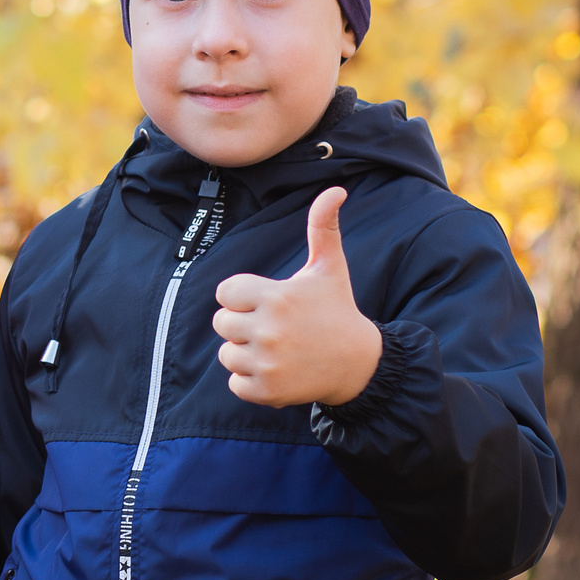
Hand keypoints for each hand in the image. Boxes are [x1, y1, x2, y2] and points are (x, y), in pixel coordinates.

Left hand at [211, 187, 381, 407]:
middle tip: (272, 327)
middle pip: (221, 323)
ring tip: (276, 349)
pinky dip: (250, 380)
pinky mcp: (267, 390)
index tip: (267, 301)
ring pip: (225, 354)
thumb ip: (323, 228)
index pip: (226, 292)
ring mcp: (267, 362)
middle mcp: (268, 330)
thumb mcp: (330, 268)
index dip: (242, 296)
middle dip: (241, 324)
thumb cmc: (337, 310)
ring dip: (244, 353)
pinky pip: (235, 384)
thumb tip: (335, 189)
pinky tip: (276, 370)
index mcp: (276, 297)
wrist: (359, 364)